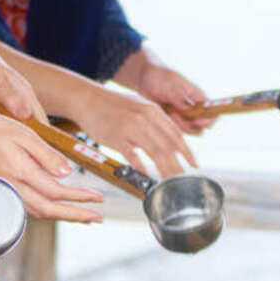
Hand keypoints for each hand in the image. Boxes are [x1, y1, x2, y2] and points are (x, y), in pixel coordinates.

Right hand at [0, 107, 102, 222]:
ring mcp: (8, 190)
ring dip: (63, 216)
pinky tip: (57, 208)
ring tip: (83, 216)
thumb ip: (46, 155)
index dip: (79, 197)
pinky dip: (48, 211)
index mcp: (21, 172)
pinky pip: (30, 208)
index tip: (97, 198)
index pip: (57, 192)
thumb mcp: (24, 134)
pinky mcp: (5, 189)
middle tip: (98, 218)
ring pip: (40, 212)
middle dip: (76, 216)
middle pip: (50, 210)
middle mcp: (14, 186)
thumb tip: (68, 173)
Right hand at [71, 86, 195, 177]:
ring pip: (154, 152)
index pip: (175, 134)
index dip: (186, 151)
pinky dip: (141, 166)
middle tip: (184, 180)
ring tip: (170, 181)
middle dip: (178, 165)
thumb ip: (153, 121)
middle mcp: (145, 118)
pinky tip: (147, 175)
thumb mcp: (138, 106)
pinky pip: (132, 155)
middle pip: (167, 146)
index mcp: (153, 111)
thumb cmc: (110, 104)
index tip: (193, 164)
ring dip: (164, 169)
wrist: (86, 98)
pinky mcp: (116, 137)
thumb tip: (166, 138)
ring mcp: (131, 127)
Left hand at [114, 46, 212, 134]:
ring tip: (171, 112)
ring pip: (189, 128)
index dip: (209, 119)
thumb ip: (181, 101)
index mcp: (198, 96)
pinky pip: (177, 128)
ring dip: (181, 125)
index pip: (212, 111)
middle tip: (179, 117)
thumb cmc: (161, 78)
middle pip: (202, 124)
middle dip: (192, 126)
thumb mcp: (172, 88)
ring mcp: (183, 114)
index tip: (198, 121)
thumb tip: (190, 112)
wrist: (144, 78)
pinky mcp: (172, 118)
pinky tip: (167, 114)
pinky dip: (172, 125)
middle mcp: (193, 107)